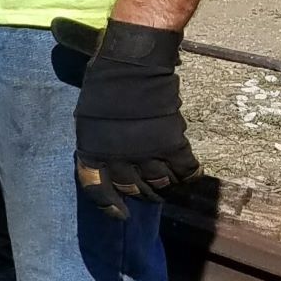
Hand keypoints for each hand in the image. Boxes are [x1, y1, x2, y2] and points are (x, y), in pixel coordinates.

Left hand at [72, 20, 202, 219]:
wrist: (132, 65)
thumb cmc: (104, 85)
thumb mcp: (88, 119)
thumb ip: (98, 142)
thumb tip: (107, 161)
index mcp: (91, 151)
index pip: (95, 188)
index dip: (109, 205)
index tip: (120, 214)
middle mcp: (116, 158)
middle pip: (131, 189)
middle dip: (141, 194)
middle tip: (150, 193)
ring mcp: (145, 152)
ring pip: (159, 183)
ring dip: (165, 185)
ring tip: (168, 182)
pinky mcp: (171, 144)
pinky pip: (184, 169)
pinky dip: (189, 173)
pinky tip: (191, 172)